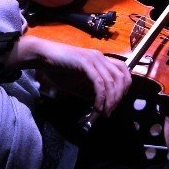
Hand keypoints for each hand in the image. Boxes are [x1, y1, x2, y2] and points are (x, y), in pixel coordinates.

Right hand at [13, 35, 131, 115]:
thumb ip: (89, 91)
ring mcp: (94, 59)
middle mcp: (101, 57)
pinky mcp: (85, 63)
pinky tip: (96, 106)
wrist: (43, 56)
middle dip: (118, 97)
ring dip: (110, 100)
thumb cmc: (58, 69)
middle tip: (110, 110)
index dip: (125, 87)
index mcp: (101, 60)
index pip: (123, 71)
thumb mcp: (77, 83)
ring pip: (111, 82)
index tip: (117, 102)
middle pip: (121, 77)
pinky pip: (98, 83)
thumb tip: (100, 103)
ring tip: (105, 112)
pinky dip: (100, 97)